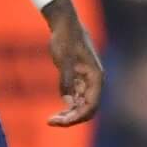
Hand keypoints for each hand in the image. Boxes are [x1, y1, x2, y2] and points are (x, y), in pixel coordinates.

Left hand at [46, 4, 102, 125]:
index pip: (91, 106)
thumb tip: (69, 101)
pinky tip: (57, 112)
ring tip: (52, 120)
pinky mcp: (79, 78)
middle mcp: (94, 82)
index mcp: (95, 77)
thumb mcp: (64, 59)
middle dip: (72, 118)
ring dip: (70, 115)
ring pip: (82, 105)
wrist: (64, 24)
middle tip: (51, 121)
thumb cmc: (66, 38)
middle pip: (88, 109)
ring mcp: (87, 81)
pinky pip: (77, 98)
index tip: (59, 121)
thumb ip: (67, 80)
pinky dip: (68, 107)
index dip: (76, 117)